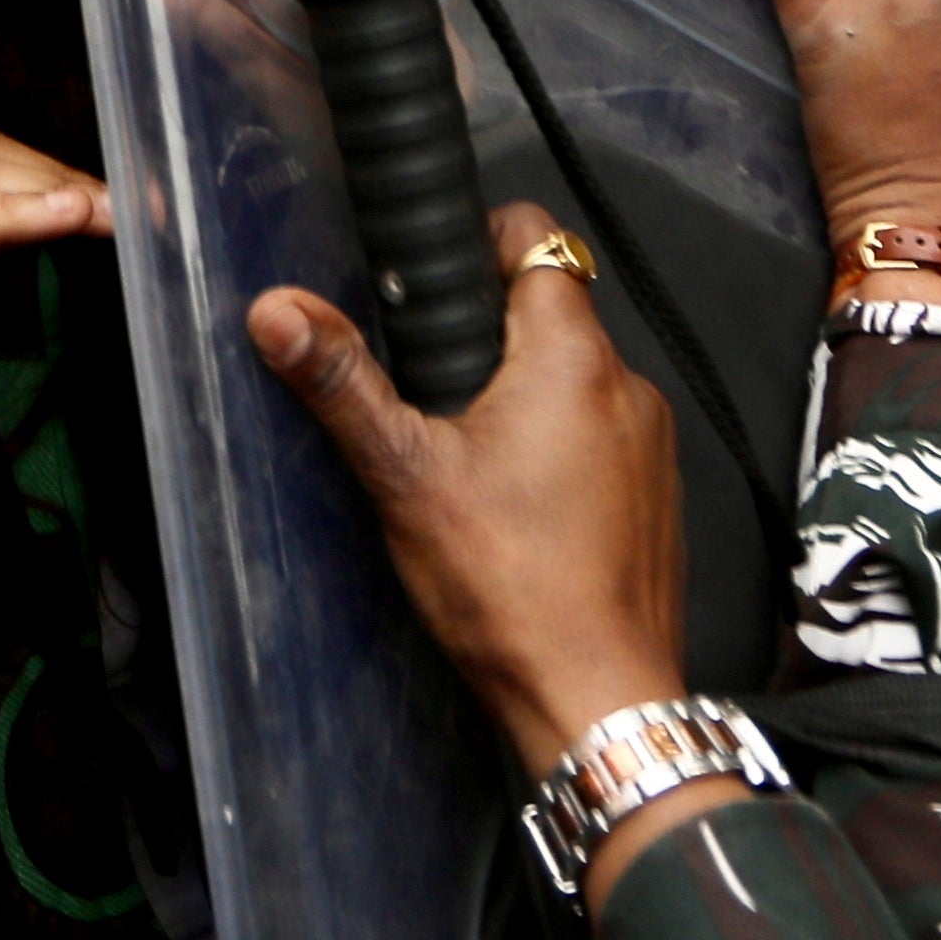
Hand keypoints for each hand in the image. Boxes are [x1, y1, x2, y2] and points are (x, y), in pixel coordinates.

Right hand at [245, 207, 707, 791]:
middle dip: (490, 338)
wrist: (596, 698)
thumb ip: (343, 384)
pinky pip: (605, 441)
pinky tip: (519, 509)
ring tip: (469, 458)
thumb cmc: (513, 590)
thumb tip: (282, 312)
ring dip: (529, 400)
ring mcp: (652, 446)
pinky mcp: (658, 498)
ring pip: (580, 383)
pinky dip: (563, 454)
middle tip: (431, 387)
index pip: (537, 241)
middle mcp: (628, 387)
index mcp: (571, 357)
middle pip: (554, 315)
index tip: (437, 276)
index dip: (482, 241)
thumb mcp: (405, 476)